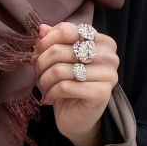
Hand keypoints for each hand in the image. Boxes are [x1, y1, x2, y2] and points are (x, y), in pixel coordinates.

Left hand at [34, 22, 119, 145]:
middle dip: (41, 63)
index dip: (46, 41)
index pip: (67, 30)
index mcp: (102, 41)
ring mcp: (108, 75)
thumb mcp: (60, 59)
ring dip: (44, 80)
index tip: (37, 53)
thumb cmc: (69, 83)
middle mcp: (110, 56)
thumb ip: (54, 41)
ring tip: (42, 87)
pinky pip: (65, 87)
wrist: (77, 116)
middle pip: (61, 50)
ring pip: (60, 70)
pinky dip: (50, 93)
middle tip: (36, 73)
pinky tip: (48, 98)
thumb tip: (42, 28)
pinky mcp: (101, 94)